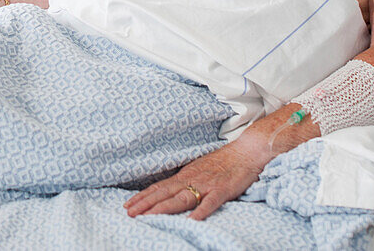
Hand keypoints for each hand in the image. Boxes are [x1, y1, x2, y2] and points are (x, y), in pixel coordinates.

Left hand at [123, 139, 268, 219]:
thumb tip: (169, 192)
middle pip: (164, 193)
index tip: (128, 205)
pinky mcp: (222, 190)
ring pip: (181, 198)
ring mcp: (206, 185)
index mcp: (185, 175)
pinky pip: (210, 203)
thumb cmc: (222, 162)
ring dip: (163, 208)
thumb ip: (184, 181)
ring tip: (149, 217)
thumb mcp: (198, 169)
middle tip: (129, 213)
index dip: (143, 196)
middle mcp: (191, 179)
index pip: (159, 187)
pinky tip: (191, 220)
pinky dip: (200, 211)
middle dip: (145, 204)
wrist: (246, 151)